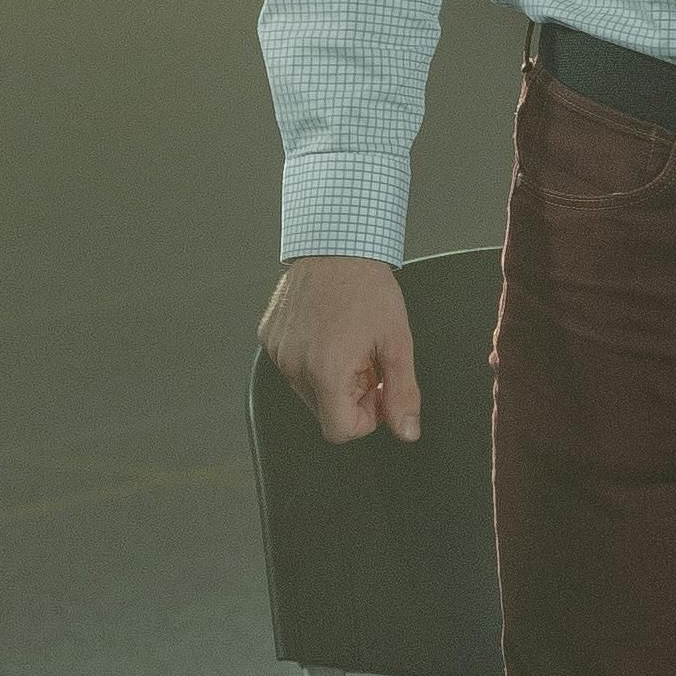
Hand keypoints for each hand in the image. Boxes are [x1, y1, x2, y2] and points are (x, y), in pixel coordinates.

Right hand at [261, 256, 423, 443]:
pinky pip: (291, 363)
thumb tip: (407, 430)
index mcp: (326, 372)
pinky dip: (311, 356)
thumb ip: (403, 392)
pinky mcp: (269, 336)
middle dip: (350, 393)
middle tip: (366, 357)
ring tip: (346, 340)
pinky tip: (327, 329)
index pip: (340, 431)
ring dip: (330, 375)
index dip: (366, 417)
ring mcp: (278, 351)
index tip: (376, 389)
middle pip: (325, 410)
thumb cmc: (367, 286)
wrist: (336, 243)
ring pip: (308, 389)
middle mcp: (294, 366)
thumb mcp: (397, 342)